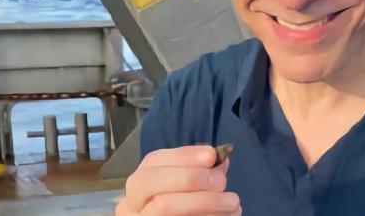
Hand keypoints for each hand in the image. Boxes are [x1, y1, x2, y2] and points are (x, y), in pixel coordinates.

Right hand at [115, 145, 240, 215]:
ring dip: (204, 200)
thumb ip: (200, 171)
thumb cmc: (181, 207)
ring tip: (233, 202)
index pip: (154, 160)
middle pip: (152, 182)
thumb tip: (221, 158)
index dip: (184, 155)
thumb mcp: (185, 187)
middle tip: (222, 181)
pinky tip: (225, 215)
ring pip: (164, 206)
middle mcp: (131, 202)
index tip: (212, 155)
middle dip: (190, 177)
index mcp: (139, 183)